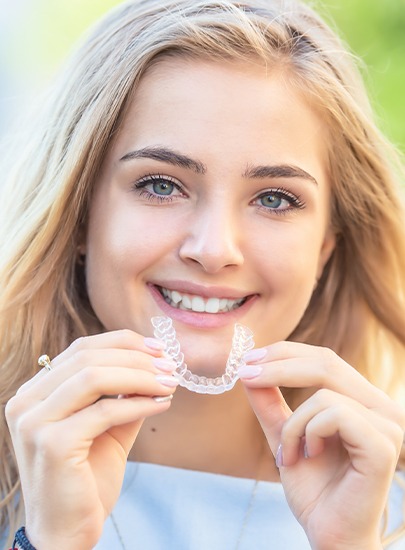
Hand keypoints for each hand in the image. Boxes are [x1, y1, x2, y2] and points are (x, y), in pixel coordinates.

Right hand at [5, 330, 177, 549]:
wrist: (67, 533)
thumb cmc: (87, 479)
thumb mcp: (108, 427)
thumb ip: (123, 395)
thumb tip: (156, 364)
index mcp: (35, 392)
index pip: (81, 348)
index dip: (123, 342)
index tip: (159, 349)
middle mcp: (26, 401)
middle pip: (88, 357)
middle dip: (137, 358)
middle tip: (171, 366)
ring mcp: (34, 422)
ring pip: (94, 377)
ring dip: (141, 376)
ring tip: (170, 383)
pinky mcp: (52, 444)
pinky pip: (105, 410)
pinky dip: (139, 403)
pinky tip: (162, 404)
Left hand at [238, 342, 404, 549]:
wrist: (329, 535)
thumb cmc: (314, 489)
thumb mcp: (284, 436)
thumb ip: (270, 404)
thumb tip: (249, 369)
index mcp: (361, 401)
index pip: (325, 359)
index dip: (285, 352)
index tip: (249, 359)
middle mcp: (379, 407)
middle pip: (326, 362)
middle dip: (278, 365)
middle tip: (246, 375)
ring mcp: (386, 425)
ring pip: (323, 394)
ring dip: (293, 424)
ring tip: (289, 454)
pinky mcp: (382, 444)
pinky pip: (334, 414)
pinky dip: (309, 433)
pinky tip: (309, 456)